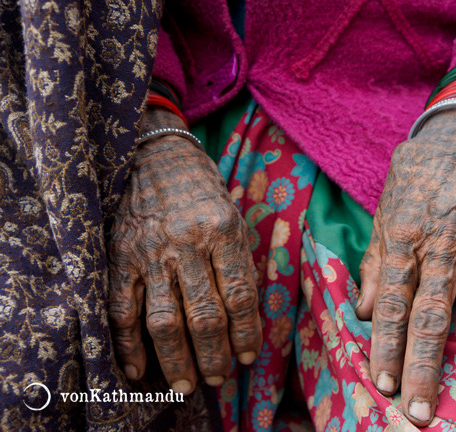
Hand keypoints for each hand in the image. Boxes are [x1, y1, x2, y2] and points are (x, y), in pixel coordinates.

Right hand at [107, 106, 261, 394]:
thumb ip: (240, 265)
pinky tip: (139, 371)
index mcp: (222, 232)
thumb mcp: (234, 219)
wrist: (158, 158)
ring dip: (175, 360)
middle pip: (203, 316)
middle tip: (218, 380)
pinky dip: (128, 345)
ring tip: (186, 386)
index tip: (248, 360)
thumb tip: (246, 319)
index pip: (238, 297)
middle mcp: (186, 245)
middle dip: (213, 356)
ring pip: (163, 320)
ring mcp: (149, 253)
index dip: (245, 335)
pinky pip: (122, 309)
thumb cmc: (204, 193)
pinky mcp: (119, 257)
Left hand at [356, 107, 455, 425]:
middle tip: (422, 413)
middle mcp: (442, 250)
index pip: (390, 305)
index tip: (383, 385)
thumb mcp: (381, 217)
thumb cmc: (412, 183)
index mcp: (403, 243)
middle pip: (432, 317)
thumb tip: (363, 312)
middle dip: (426, 368)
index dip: (385, 347)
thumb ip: (372, 265)